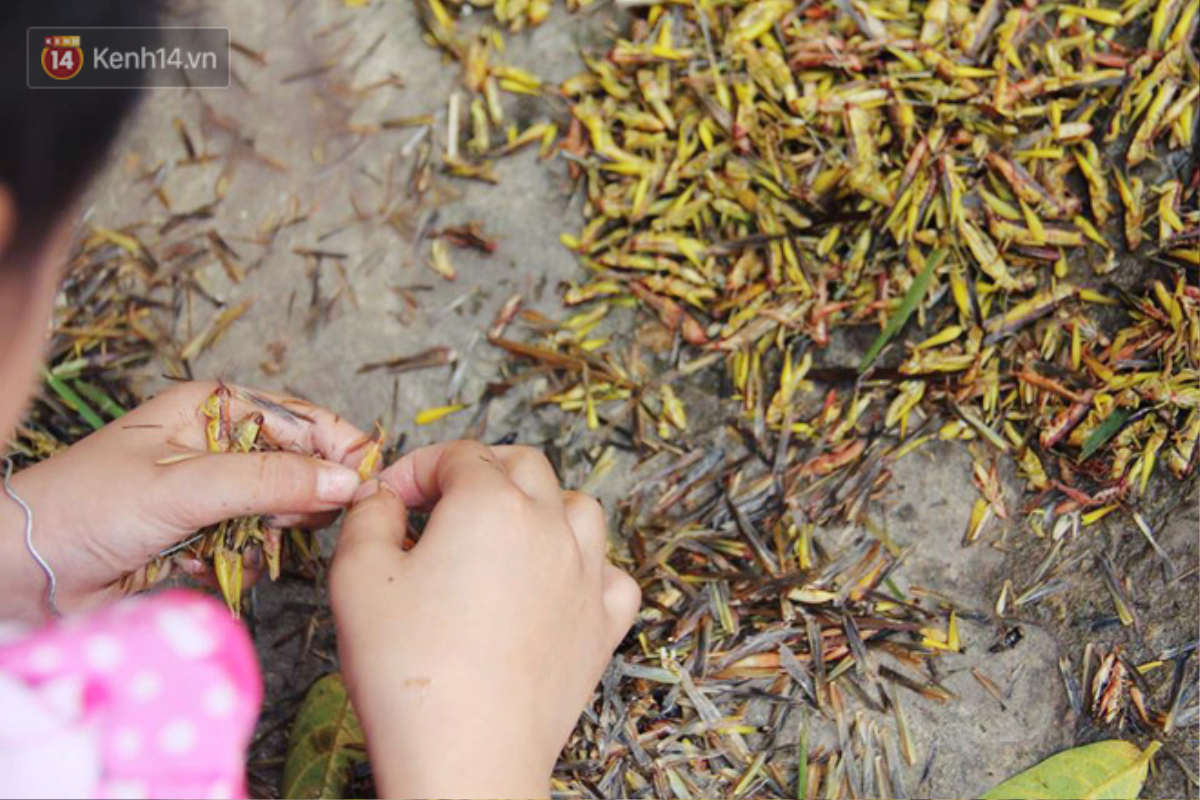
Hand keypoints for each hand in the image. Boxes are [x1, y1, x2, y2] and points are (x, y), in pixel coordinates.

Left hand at [0, 381, 367, 621]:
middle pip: (299, 464)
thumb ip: (271, 481)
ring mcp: (212, 492)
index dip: (340, 446)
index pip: (301, 418)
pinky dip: (244, 560)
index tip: (370, 481)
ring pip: (280, 510)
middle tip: (295, 521)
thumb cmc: (88, 507)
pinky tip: (212, 564)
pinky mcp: (204, 536)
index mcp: (212, 407)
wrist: (23, 572)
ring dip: (269, 534)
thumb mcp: (186, 485)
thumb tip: (348, 481)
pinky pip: (254, 546)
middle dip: (302, 496)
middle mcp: (218, 444)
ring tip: (237, 544)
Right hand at [330, 441, 640, 798]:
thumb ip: (369, 516)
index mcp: (491, 504)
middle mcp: (550, 527)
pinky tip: (556, 585)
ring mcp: (586, 575)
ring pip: (579, 508)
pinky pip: (611, 573)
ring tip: (502, 535)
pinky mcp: (603, 624)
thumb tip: (383, 497)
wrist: (466, 757)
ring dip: (540, 507)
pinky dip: (587, 567)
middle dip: (479, 470)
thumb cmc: (408, 670)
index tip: (388, 498)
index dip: (415, 468)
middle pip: (525, 465)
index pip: (457, 454)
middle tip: (440, 502)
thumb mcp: (357, 576)